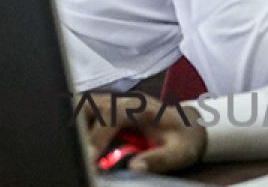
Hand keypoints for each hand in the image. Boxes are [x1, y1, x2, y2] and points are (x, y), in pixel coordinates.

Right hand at [85, 94, 205, 173]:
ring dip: (78, 124)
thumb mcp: (179, 153)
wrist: (189, 126)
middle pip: (91, 102)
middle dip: (80, 127)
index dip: (97, 136)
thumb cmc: (184, 139)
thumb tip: (134, 167)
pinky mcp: (110, 106)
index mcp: (141, 108)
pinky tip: (82, 140)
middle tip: (80, 152)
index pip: (110, 115)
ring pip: (85, 103)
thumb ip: (158, 159)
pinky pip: (88, 109)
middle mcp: (125, 100)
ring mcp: (116, 101)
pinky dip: (81, 122)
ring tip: (79, 148)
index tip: (91, 158)